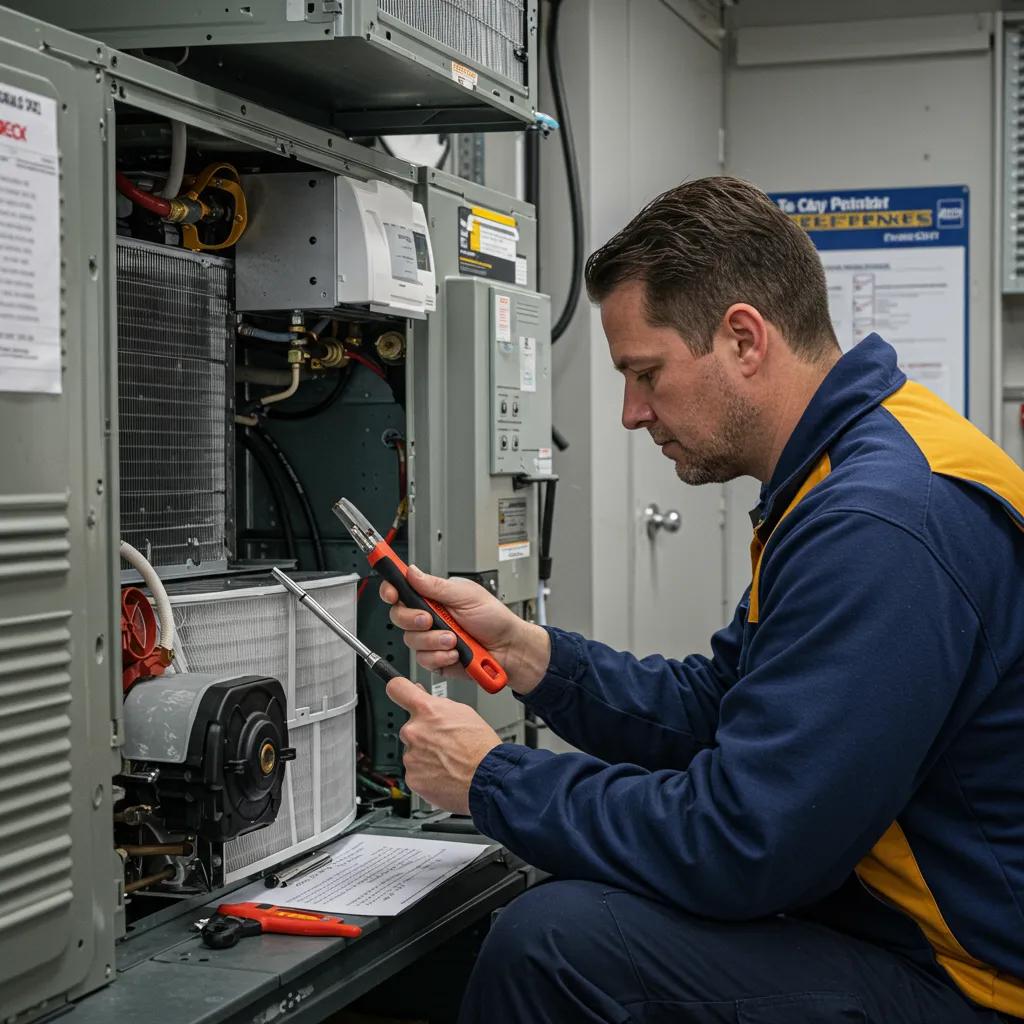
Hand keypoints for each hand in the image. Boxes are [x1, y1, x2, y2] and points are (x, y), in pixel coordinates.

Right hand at [379, 565, 550, 694]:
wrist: (509, 649)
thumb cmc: (495, 619)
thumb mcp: (467, 596)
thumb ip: (436, 586)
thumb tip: (411, 571)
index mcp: (434, 597)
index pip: (402, 589)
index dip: (391, 590)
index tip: (391, 593)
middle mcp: (429, 617)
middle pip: (399, 617)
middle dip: (413, 619)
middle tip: (430, 620)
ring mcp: (432, 639)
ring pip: (411, 641)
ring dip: (434, 641)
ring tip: (455, 639)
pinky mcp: (436, 659)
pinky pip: (424, 660)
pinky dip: (441, 656)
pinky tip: (456, 653)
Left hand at [386, 676, 501, 812]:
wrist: (488, 778)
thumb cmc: (481, 746)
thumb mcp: (464, 712)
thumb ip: (437, 704)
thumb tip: (422, 696)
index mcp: (426, 710)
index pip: (397, 688)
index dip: (399, 689)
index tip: (399, 692)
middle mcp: (414, 731)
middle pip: (410, 727)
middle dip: (423, 733)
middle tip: (443, 742)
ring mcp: (411, 756)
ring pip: (413, 751)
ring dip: (425, 755)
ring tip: (448, 760)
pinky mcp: (412, 777)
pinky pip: (415, 771)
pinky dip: (426, 773)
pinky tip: (444, 773)